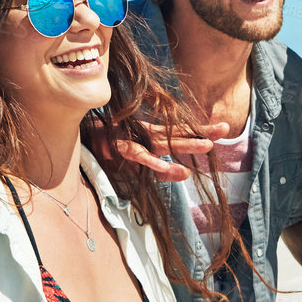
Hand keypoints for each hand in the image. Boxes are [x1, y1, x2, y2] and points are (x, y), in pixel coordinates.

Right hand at [108, 121, 229, 181]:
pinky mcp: (119, 148)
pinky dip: (155, 162)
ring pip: (164, 143)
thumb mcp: (137, 157)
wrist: (78, 135)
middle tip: (224, 130)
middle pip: (177, 134)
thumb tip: (185, 173)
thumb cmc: (107, 145)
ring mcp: (134, 140)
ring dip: (185, 144)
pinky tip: (173, 169)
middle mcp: (145, 135)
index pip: (180, 131)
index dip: (200, 129)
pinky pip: (139, 156)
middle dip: (200, 133)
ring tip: (208, 146)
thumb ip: (160, 167)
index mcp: (151, 134)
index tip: (223, 128)